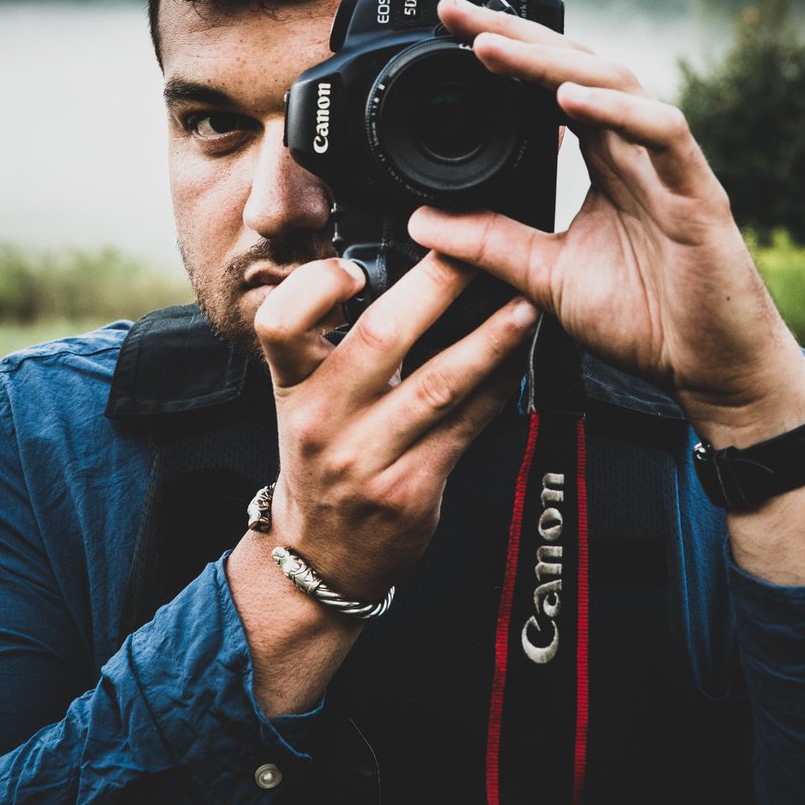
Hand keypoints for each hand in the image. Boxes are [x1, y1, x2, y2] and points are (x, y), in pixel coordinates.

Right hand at [253, 250, 537, 599]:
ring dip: (489, 340)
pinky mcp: (412, 489)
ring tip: (524, 306)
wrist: (322, 552)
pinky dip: (499, 388)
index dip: (317, 287)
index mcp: (293, 386)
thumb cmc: (319, 461)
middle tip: (475, 252)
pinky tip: (520, 362)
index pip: (280, 323)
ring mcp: (368, 457)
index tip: (356, 266)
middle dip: (436, 286)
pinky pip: (467, 426)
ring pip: (438, 384)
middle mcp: (325, 419)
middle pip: (380, 338)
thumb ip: (334, 344)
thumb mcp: (303, 400)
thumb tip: (403, 273)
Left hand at [409, 0, 804, 445]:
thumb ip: (490, 244)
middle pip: (576, 69)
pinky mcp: (698, 194)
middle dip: (516, 37)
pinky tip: (572, 100)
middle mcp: (633, 152)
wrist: (708, 370)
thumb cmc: (643, 319)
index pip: (548, 90)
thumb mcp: (545, 276)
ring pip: (616, 86)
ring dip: (553, 63)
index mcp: (603, 162)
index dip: (504, 56)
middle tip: (455, 14)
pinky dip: (618, 112)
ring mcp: (667, 167)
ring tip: (494, 48)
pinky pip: (662, 135)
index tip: (447, 34)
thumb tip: (421, 222)